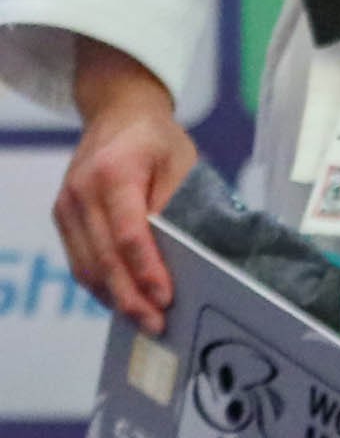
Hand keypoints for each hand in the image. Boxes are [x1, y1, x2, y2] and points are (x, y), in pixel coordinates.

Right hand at [55, 38, 195, 335]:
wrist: (117, 112)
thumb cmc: (158, 139)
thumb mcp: (181, 162)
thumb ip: (176, 206)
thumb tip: (178, 258)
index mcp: (114, 173)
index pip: (129, 234)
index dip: (147, 270)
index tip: (166, 297)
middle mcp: (82, 192)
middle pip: (104, 258)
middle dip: (130, 297)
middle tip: (156, 325)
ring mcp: (66, 206)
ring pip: (85, 266)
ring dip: (113, 298)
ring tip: (143, 321)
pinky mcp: (62, 216)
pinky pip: (79, 260)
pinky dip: (100, 284)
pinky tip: (122, 300)